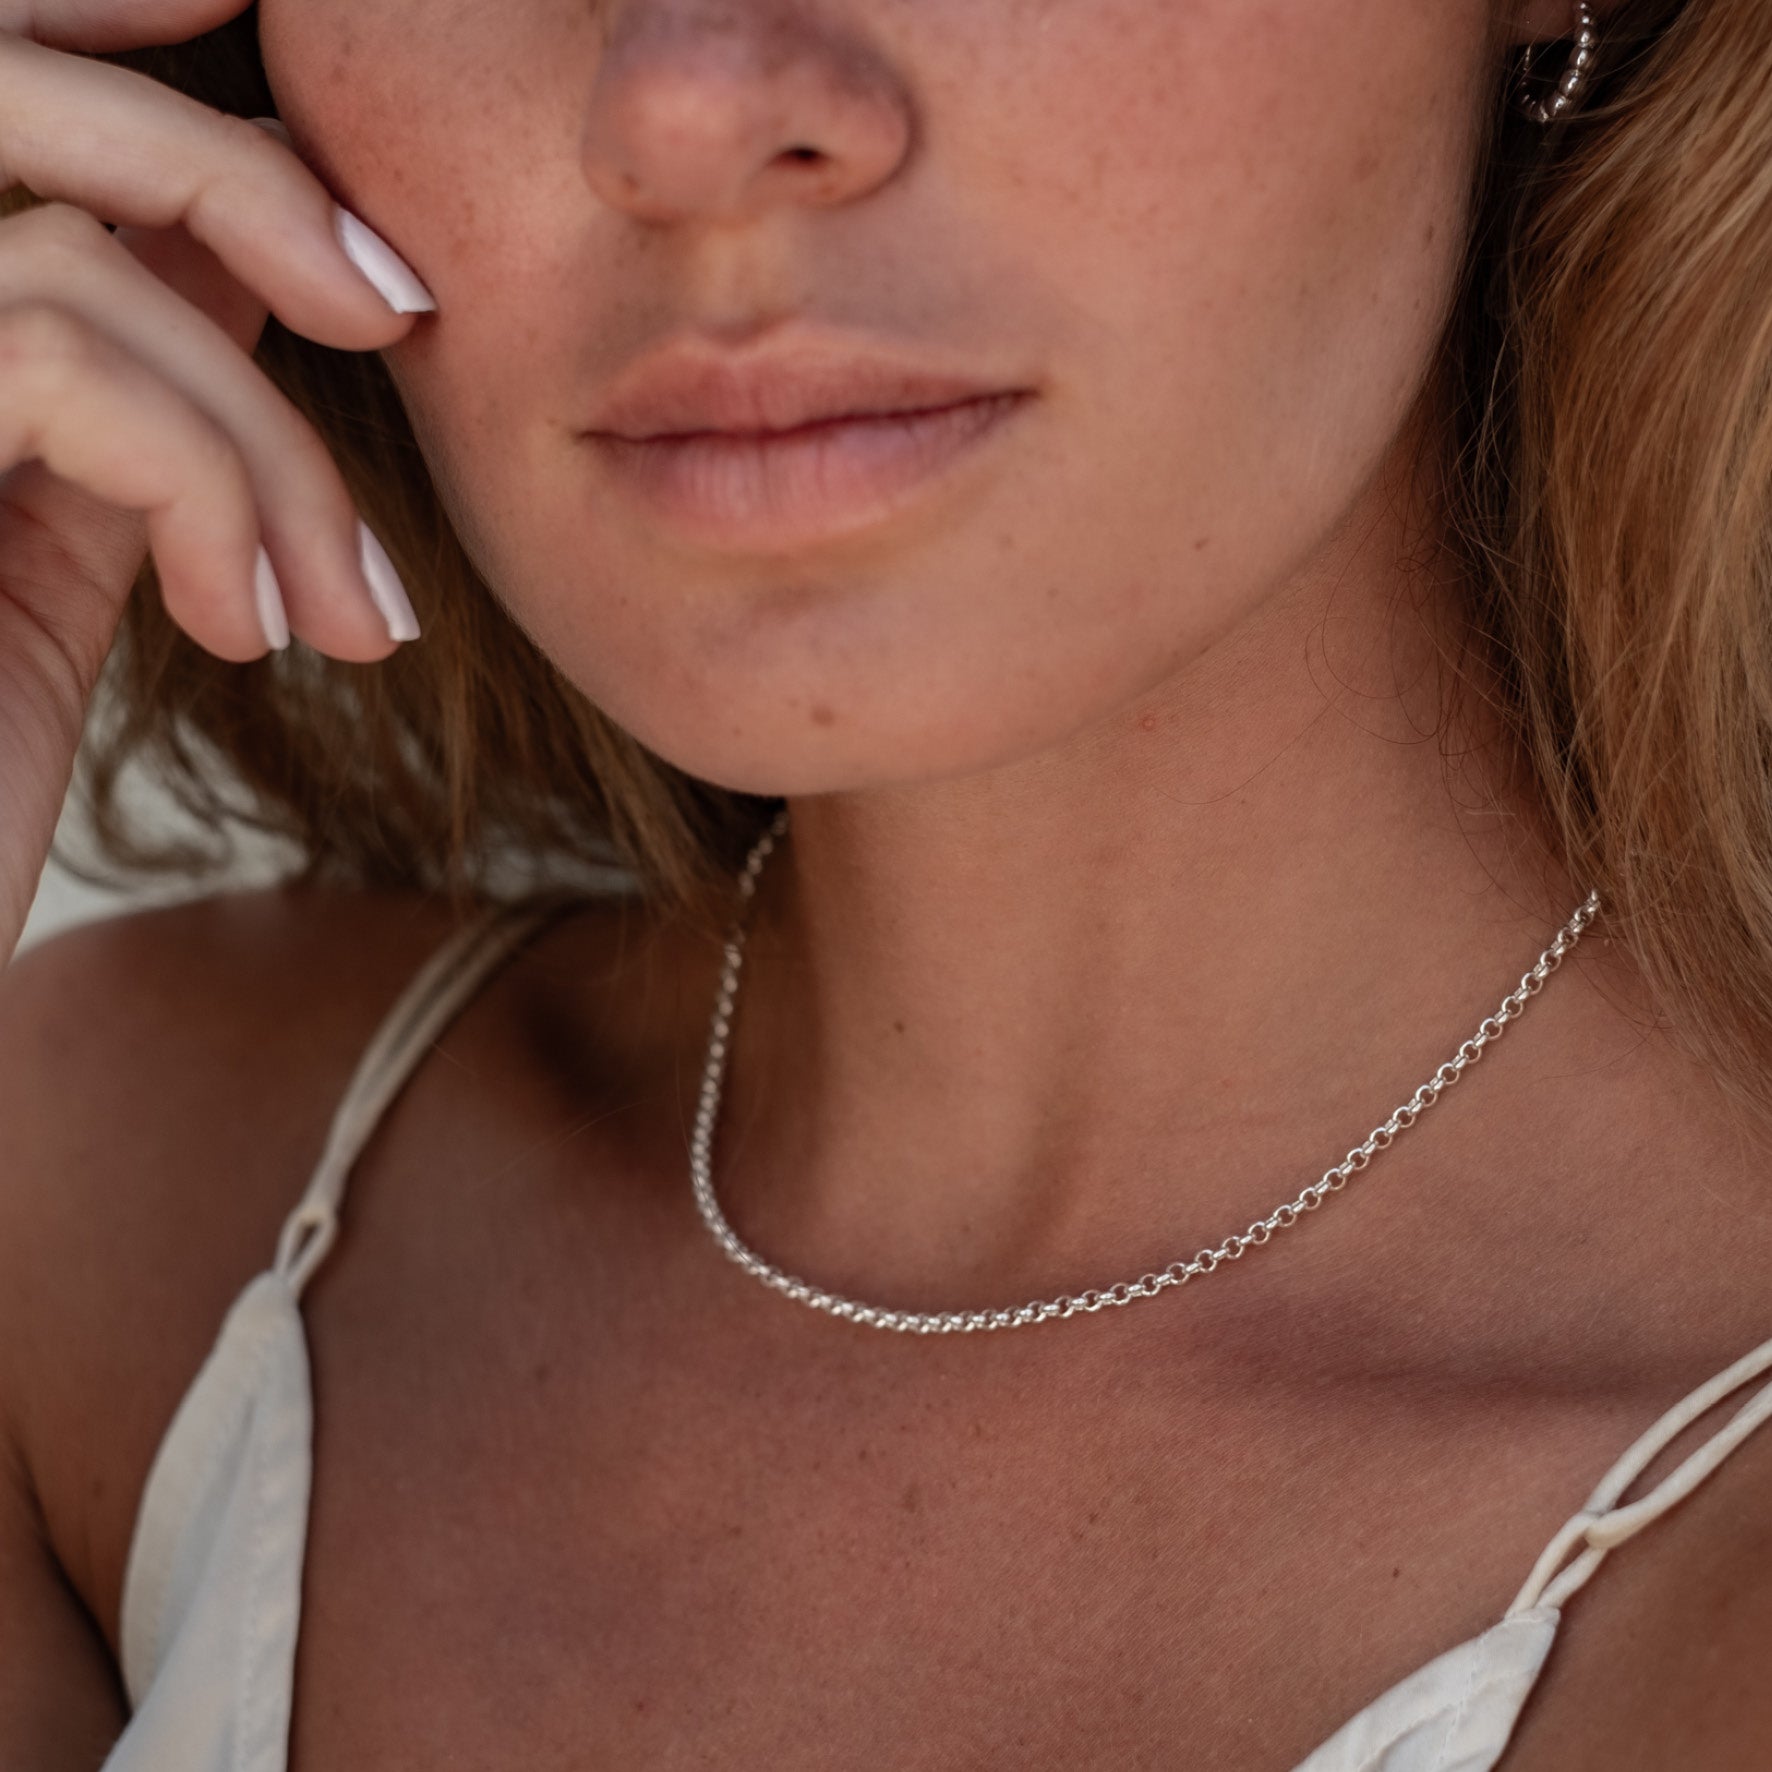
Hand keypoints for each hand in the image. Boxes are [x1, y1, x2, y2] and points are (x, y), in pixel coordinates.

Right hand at [0, 0, 434, 967]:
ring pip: (81, 269)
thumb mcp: (50, 550)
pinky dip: (213, 497)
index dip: (102, 21)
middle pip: (6, 85)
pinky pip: (62, 361)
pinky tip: (249, 634)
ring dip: (273, 454)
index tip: (250, 16)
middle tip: (402, 307)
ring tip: (346, 614)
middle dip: (239, 173)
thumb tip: (243, 257)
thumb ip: (121, 390)